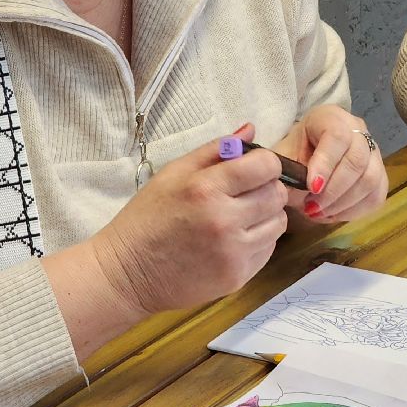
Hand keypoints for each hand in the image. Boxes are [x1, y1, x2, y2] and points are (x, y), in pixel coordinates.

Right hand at [90, 123, 288, 317]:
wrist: (127, 274)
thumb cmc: (148, 218)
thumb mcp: (173, 173)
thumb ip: (215, 149)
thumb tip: (251, 129)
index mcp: (206, 188)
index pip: (267, 166)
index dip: (265, 163)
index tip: (253, 168)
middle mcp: (225, 220)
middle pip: (277, 194)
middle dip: (267, 188)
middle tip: (245, 192)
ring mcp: (233, 253)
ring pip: (279, 222)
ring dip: (266, 215)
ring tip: (240, 215)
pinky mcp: (238, 277)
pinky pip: (268, 249)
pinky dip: (258, 240)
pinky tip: (234, 238)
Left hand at [273, 104, 388, 223]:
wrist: (304, 159)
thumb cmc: (293, 155)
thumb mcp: (283, 159)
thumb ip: (289, 173)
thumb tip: (300, 193)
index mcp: (330, 117)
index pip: (337, 137)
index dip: (326, 164)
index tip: (311, 187)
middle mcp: (357, 130)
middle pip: (357, 160)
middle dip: (334, 190)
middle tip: (311, 207)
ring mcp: (373, 151)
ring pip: (370, 179)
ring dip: (343, 203)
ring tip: (318, 212)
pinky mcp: (379, 175)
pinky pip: (375, 196)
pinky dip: (354, 211)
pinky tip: (332, 213)